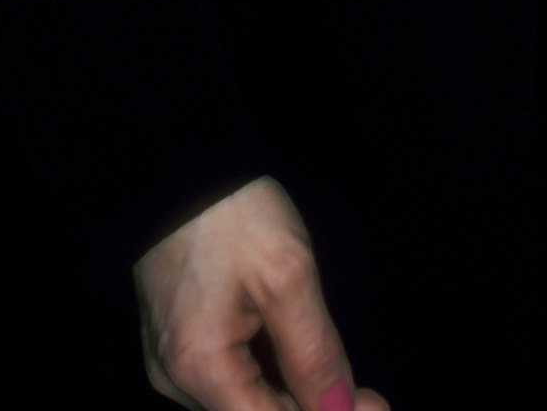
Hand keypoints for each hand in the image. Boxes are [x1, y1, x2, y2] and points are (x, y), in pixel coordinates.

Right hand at [134, 178, 387, 410]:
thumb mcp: (287, 275)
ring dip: (290, 397)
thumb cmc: (231, 212)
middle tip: (366, 394)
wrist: (179, 162)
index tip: (377, 403)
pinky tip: (293, 360)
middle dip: (309, 407)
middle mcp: (175, 379)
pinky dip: (267, 379)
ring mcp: (169, 362)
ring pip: (241, 402)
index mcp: (199, 367)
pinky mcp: (174, 342)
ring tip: (334, 377)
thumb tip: (343, 409)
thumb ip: (314, 352)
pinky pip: (226, 380)